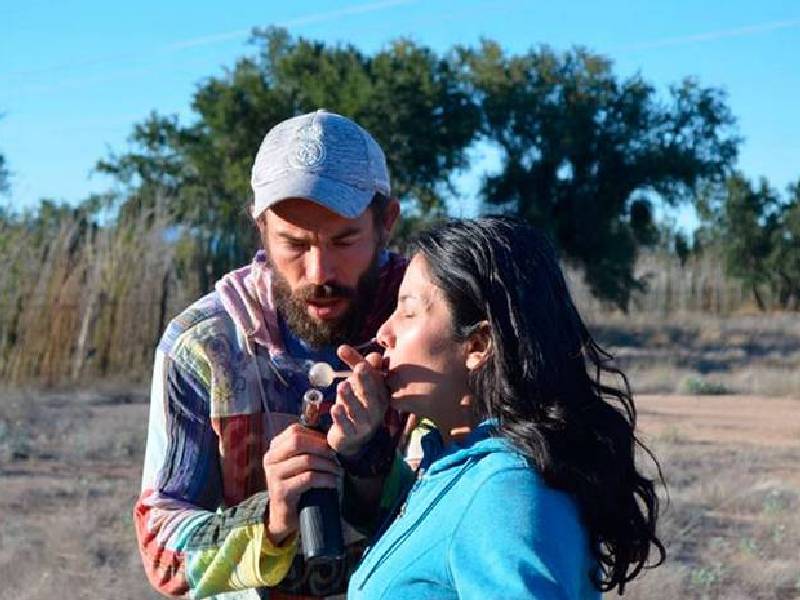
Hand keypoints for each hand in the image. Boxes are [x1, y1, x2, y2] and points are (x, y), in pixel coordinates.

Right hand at [263, 423, 341, 544]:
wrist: (284, 516)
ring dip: (327, 464)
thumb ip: (307, 448)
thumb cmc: (298, 486)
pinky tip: (333, 482)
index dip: (316, 435)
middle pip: (297, 441)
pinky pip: (308, 479)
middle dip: (321, 447)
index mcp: (275, 449)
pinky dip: (325, 479)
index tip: (331, 445)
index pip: (295, 430)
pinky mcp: (281, 492)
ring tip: (338, 470)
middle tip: (336, 455)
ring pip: (306, 460)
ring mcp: (273, 475)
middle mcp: (270, 459)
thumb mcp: (299, 463)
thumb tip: (330, 436)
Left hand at [327, 345, 388, 457]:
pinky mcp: (353, 435)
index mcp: (381, 394)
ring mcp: (366, 424)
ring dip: (351, 398)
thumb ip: (350, 366)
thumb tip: (342, 347)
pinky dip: (341, 418)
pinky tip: (335, 408)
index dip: (368, 367)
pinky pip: (347, 426)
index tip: (356, 358)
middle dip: (366, 380)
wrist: (353, 437)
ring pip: (359, 411)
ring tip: (342, 386)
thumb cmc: (357, 403)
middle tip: (359, 368)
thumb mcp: (356, 383)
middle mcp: (377, 409)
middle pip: (372, 394)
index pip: (377, 379)